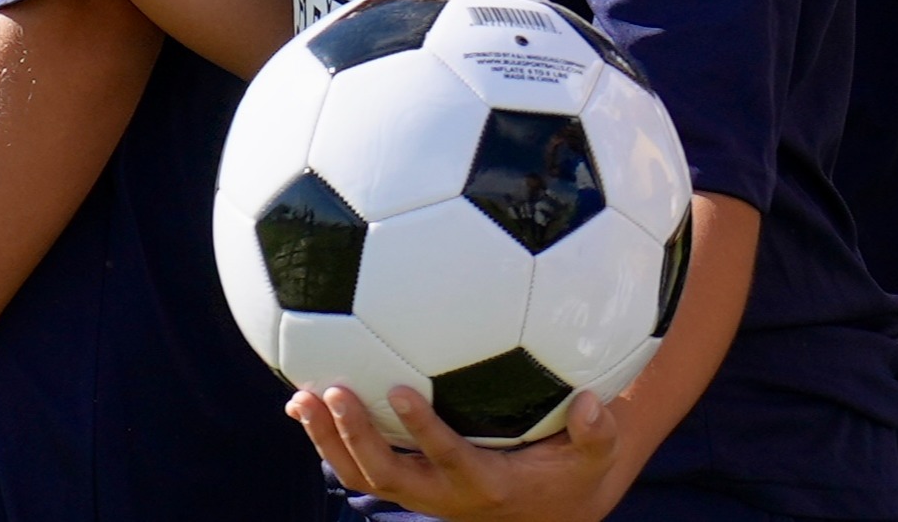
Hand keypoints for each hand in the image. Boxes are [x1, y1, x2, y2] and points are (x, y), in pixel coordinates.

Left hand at [296, 382, 628, 521]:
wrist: (545, 513)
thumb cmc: (571, 474)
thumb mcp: (594, 459)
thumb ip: (596, 433)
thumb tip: (593, 402)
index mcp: (486, 484)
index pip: (448, 457)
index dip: (422, 429)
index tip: (400, 388)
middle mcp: (444, 494)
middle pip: (385, 473)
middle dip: (354, 435)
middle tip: (331, 390)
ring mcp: (419, 492)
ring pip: (361, 475)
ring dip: (328, 440)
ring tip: (301, 398)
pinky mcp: (407, 483)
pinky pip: (358, 467)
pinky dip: (330, 439)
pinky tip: (306, 404)